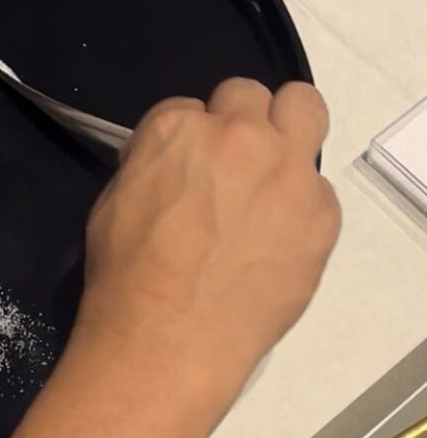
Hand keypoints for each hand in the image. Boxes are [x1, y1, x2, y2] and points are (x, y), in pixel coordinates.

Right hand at [76, 79, 339, 418]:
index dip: (191, 140)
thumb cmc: (125, 280)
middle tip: (234, 167)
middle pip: (252, 95)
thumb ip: (154, 164)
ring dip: (288, 133)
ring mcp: (288, 170)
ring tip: (273, 180)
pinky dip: (302, 205)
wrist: (167, 341)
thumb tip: (178, 166)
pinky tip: (278, 243)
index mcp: (177, 129)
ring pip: (305, 109)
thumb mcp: (115, 203)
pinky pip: (319, 188)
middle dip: (242, 122)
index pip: (191, 106)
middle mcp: (239, 135)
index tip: (188, 171)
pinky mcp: (322, 212)